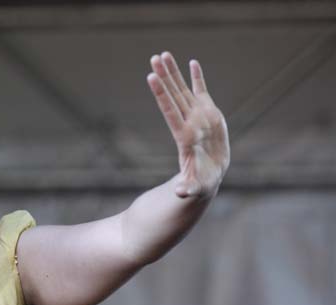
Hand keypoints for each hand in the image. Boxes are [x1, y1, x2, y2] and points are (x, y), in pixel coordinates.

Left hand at [147, 51, 229, 198]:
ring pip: (183, 90)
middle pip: (173, 95)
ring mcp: (197, 116)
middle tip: (154, 58)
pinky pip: (202, 92)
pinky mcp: (208, 114)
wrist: (208, 176)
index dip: (161, 94)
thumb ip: (188, 189)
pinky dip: (198, 78)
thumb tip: (181, 194)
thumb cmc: (200, 184)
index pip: (169, 111)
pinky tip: (192, 63)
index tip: (151, 78)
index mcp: (184, 136)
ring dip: (174, 73)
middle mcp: (188, 122)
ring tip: (164, 54)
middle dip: (164, 76)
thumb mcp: (194, 188)